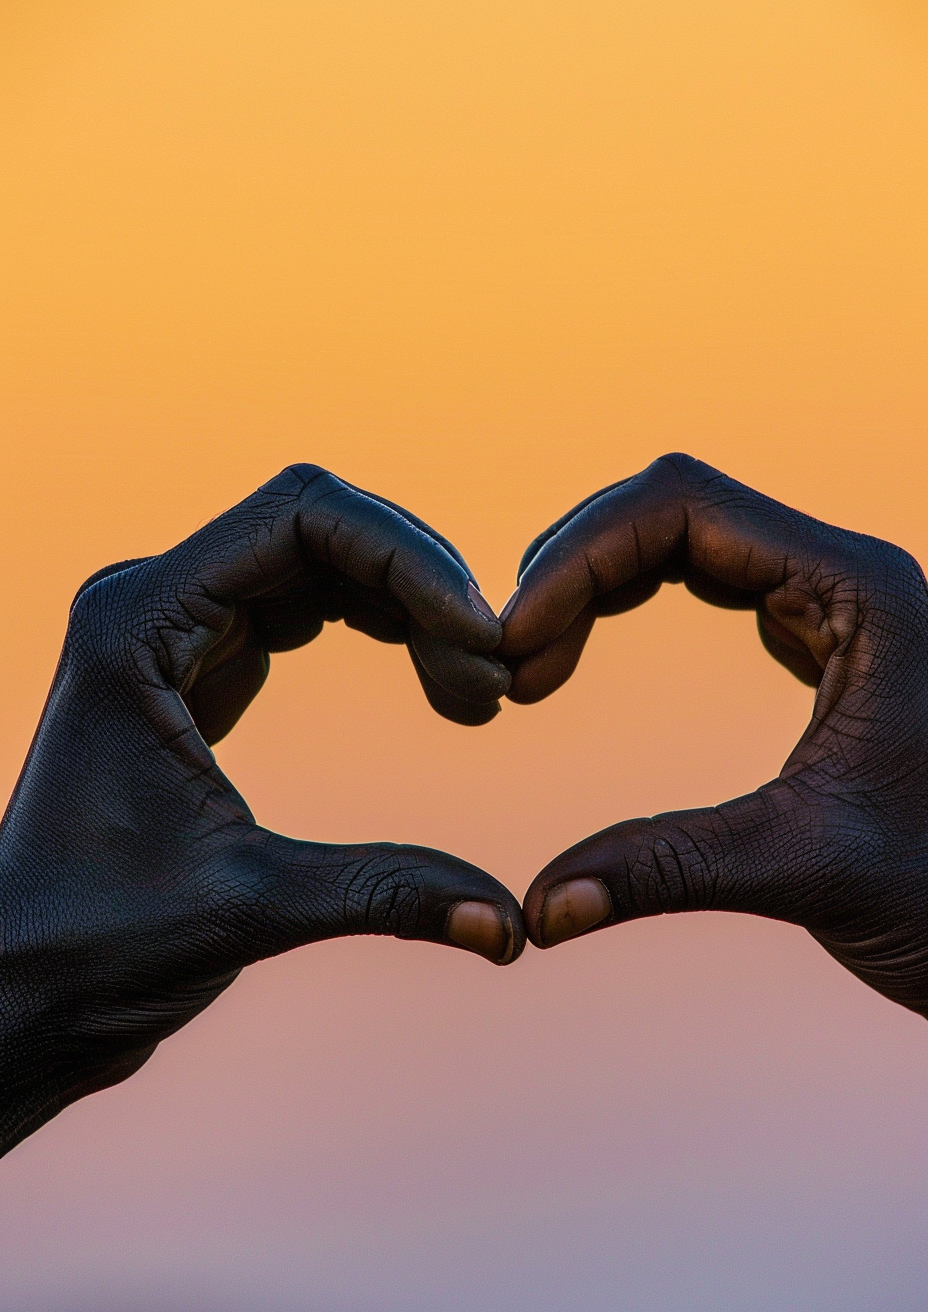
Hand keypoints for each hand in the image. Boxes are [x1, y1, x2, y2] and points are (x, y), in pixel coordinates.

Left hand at [0, 464, 523, 1155]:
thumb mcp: (249, 909)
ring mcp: (173, 627)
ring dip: (407, 603)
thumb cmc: (93, 950)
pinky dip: (378, 623)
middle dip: (420, 585)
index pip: (300, 519)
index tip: (481, 644)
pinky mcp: (196, 663)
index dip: (409, 561)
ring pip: (318, 557)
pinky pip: (304, 601)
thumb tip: (513, 926)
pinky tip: (431, 675)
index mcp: (139, 623)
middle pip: (319, 525)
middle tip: (491, 683)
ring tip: (473, 691)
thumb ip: (387, 895)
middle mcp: (150, 601)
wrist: (20, 987)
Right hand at [501, 453, 927, 1019]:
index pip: (684, 507)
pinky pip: (703, 576)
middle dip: (575, 567)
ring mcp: (827, 601)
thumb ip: (667, 873)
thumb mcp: (810, 870)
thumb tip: (539, 912)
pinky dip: (626, 600)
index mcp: (857, 591)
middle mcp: (842, 574)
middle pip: (672, 506)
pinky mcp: (813, 636)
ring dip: (594, 580)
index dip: (580, 559)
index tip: (515, 644)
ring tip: (533, 663)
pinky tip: (581, 653)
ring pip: (682, 534)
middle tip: (512, 662)